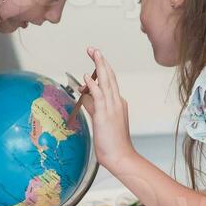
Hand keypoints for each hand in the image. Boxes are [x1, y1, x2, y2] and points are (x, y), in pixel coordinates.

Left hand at [81, 48, 136, 169]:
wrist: (121, 157)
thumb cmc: (112, 142)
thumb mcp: (101, 121)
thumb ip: (93, 106)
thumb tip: (84, 96)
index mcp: (118, 103)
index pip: (110, 81)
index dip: (103, 68)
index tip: (96, 57)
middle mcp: (117, 102)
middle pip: (110, 76)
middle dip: (101, 61)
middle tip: (94, 49)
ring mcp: (112, 107)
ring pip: (106, 81)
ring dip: (99, 66)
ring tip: (93, 53)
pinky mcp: (104, 115)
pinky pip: (98, 96)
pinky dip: (93, 84)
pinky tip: (86, 76)